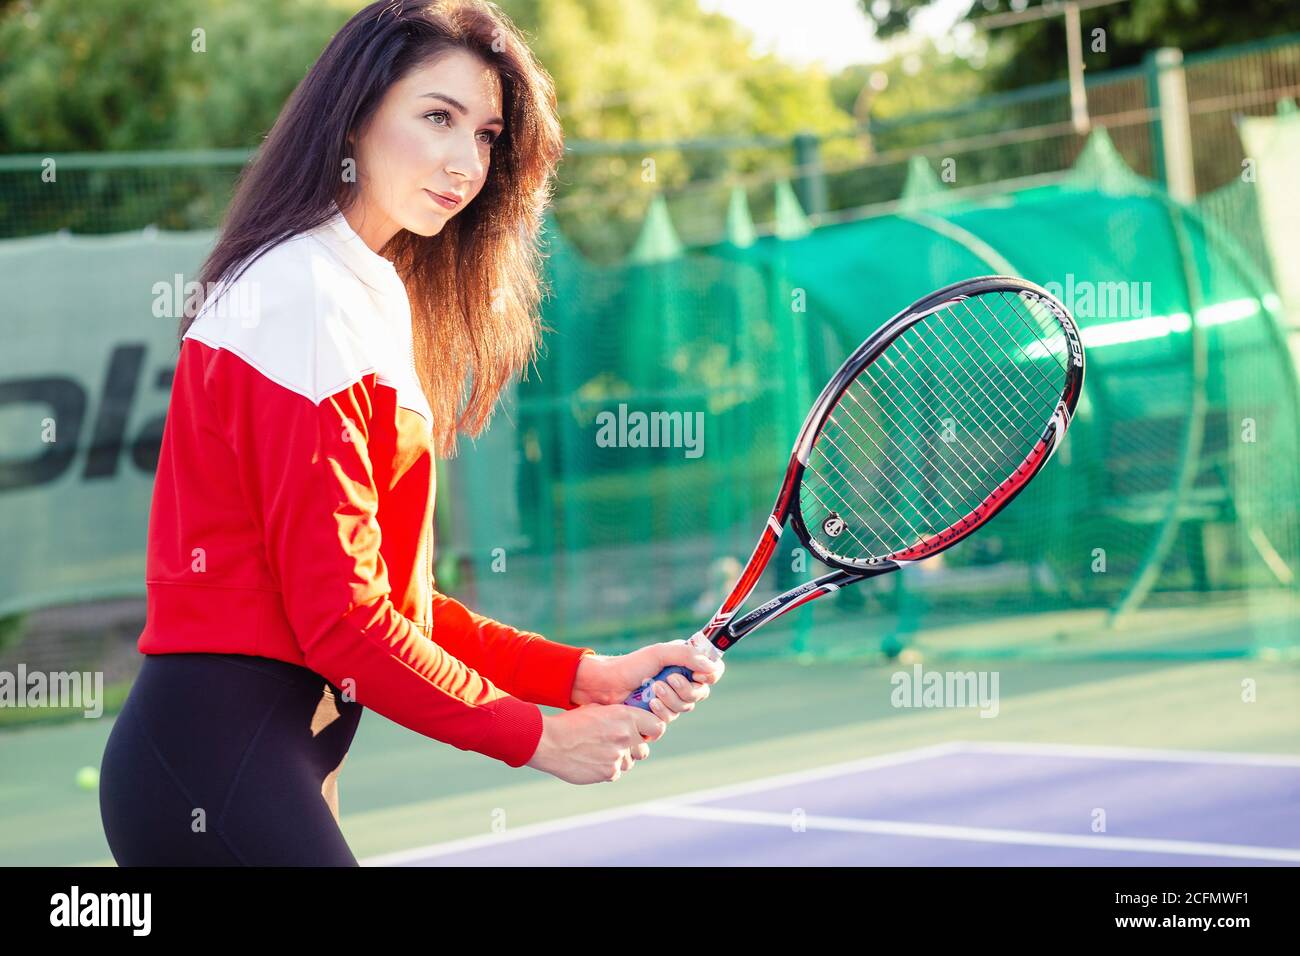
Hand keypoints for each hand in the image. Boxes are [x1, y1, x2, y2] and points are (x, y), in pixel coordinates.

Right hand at [526, 705, 665, 783]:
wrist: (550, 742)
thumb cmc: (571, 723)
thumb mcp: (598, 709)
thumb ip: (620, 716)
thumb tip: (636, 723)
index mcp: (625, 716)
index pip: (657, 727)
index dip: (651, 731)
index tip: (643, 733)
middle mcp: (625, 735)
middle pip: (644, 749)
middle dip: (633, 748)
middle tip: (616, 744)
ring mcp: (618, 756)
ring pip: (629, 763)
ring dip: (619, 760)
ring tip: (598, 751)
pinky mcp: (608, 772)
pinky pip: (615, 773)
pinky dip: (606, 769)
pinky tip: (591, 760)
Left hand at [570, 639, 724, 720]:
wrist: (603, 684)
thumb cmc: (630, 664)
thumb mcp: (659, 653)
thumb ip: (687, 656)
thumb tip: (712, 667)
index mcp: (683, 663)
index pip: (711, 671)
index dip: (710, 675)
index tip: (698, 674)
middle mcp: (679, 681)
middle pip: (700, 693)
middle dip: (684, 689)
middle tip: (666, 680)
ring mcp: (668, 700)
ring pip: (684, 708)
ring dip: (670, 699)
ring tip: (653, 690)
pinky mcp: (655, 716)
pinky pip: (668, 721)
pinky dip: (660, 713)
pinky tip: (648, 705)